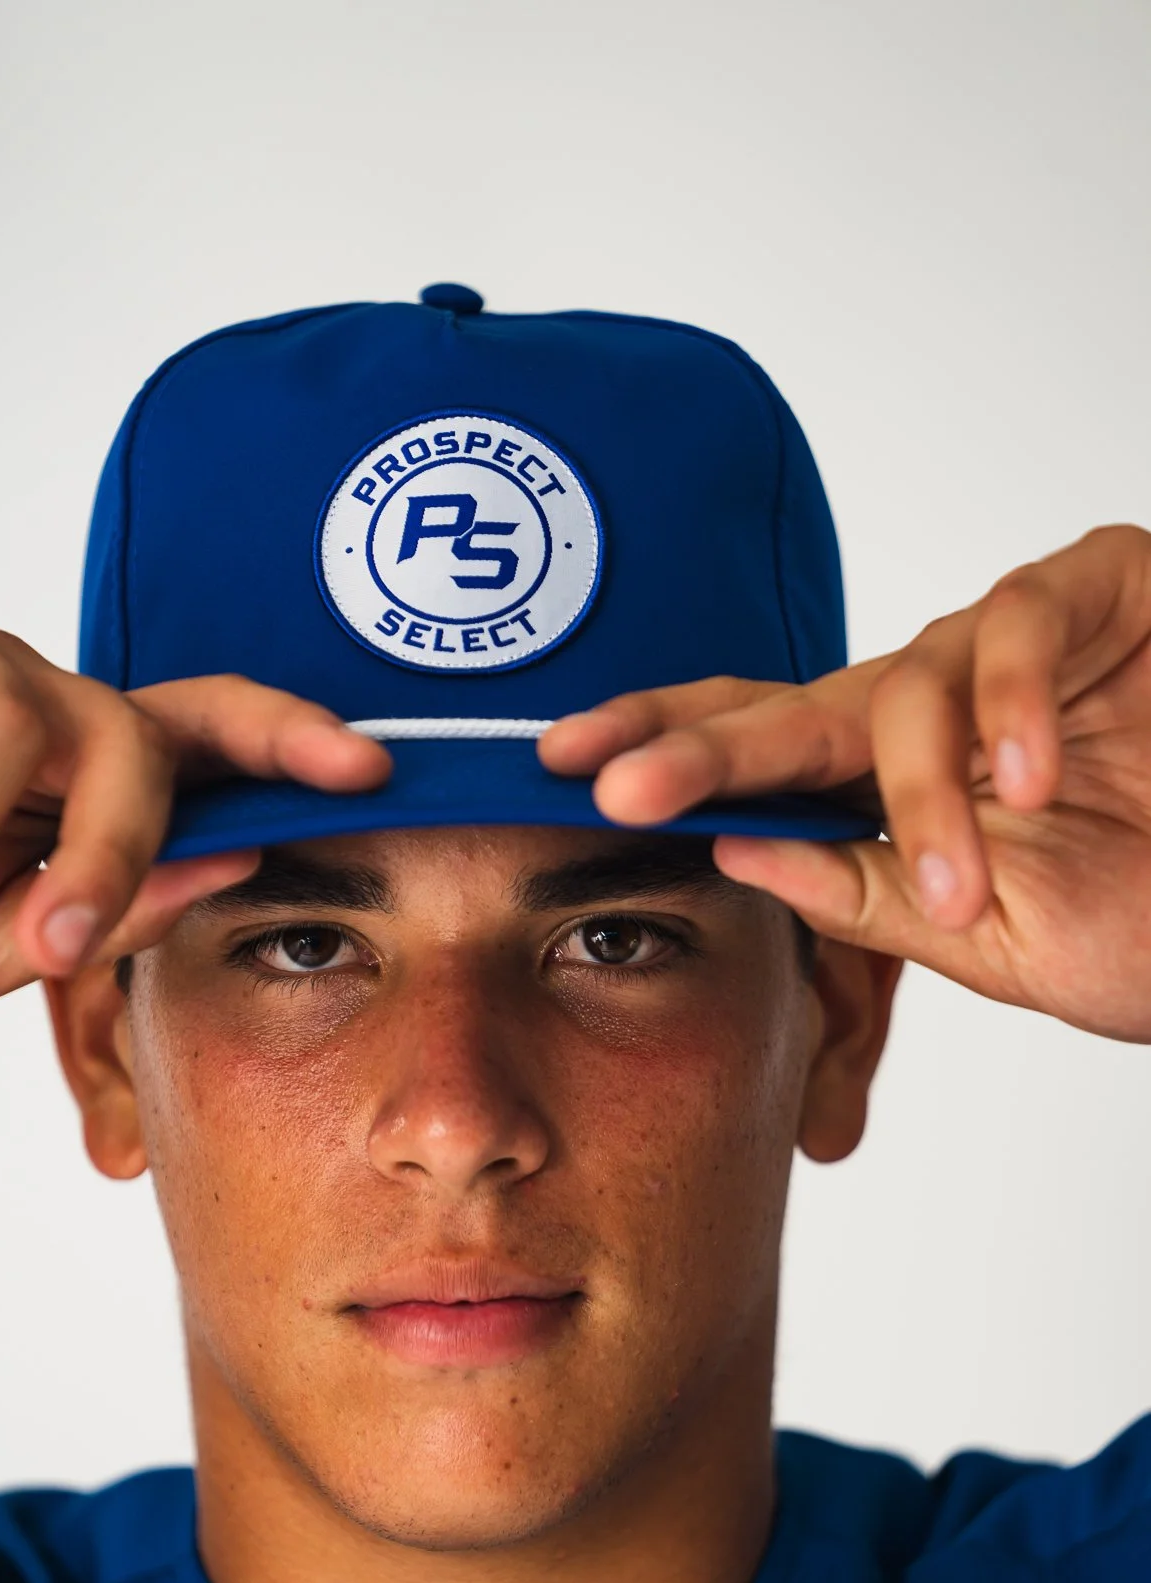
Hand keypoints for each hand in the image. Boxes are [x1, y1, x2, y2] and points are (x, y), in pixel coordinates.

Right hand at [0, 555, 389, 1058]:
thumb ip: (92, 910)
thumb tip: (233, 860)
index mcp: (58, 783)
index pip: (194, 740)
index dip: (284, 741)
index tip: (371, 768)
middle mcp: (17, 698)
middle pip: (131, 736)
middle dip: (110, 845)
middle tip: (52, 943)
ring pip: (17, 715)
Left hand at [540, 525, 1150, 1041]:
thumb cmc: (1147, 905)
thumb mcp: (988, 934)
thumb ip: (868, 896)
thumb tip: (740, 859)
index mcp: (890, 776)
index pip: (755, 752)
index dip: (663, 753)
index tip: (555, 778)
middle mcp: (933, 695)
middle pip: (788, 700)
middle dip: (697, 744)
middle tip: (614, 782)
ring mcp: (1014, 638)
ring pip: (913, 683)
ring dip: (927, 792)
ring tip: (967, 879)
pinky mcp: (1106, 582)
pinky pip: (1028, 625)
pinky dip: (1020, 709)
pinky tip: (1030, 781)